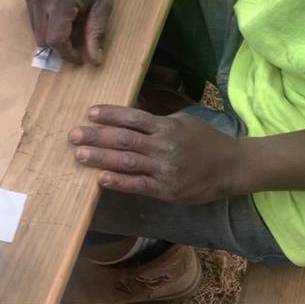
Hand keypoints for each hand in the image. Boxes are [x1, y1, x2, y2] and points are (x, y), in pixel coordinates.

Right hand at [22, 0, 112, 65]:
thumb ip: (96, 33)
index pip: (56, 40)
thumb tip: (95, 61)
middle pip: (43, 38)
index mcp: (61, 2)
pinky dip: (45, 21)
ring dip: (51, 33)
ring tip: (70, 22)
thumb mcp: (103, 5)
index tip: (79, 58)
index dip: (67, 54)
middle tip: (77, 40)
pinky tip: (60, 10)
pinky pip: (32, 16)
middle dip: (60, 45)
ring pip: (35, 29)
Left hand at [68, 105, 241, 203]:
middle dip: (97, 136)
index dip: (111, 115)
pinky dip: (118, 181)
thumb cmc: (205, 141)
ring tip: (79, 155)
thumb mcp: (184, 121)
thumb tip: (131, 119)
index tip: (90, 113)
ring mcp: (164, 169)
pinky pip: (137, 185)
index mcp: (166, 126)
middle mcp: (163, 146)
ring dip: (100, 158)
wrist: (230, 166)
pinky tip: (100, 179)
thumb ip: (159, 122)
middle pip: (124, 139)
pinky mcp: (165, 190)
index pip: (133, 118)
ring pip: (127, 162)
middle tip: (74, 135)